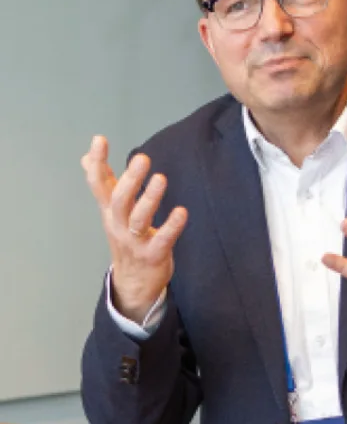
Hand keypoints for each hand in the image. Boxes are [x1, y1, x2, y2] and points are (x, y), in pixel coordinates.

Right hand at [81, 135, 187, 323]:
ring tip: (160, 178)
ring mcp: (135, 241)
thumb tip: (87, 157)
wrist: (133, 283)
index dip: (98, 163)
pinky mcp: (153, 255)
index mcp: (110, 211)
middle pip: (119, 201)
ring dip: (149, 198)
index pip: (99, 185)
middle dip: (129, 180)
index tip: (100, 140)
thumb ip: (104, 184)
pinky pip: (162, 239)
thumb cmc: (125, 238)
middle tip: (142, 158)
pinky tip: (182, 212)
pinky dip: (171, 226)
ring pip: (139, 219)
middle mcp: (118, 225)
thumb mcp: (111, 211)